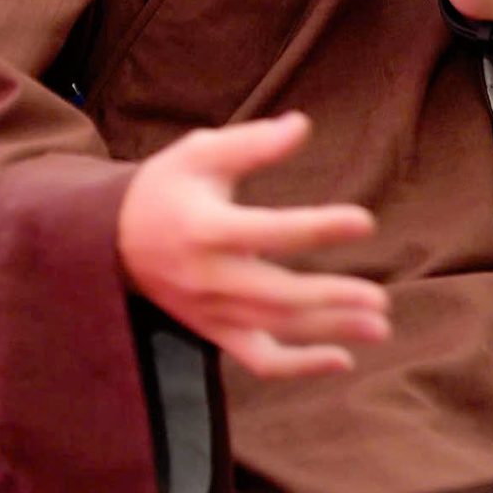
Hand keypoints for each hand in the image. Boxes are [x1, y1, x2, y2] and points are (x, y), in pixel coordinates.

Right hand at [116, 112, 389, 377]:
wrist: (112, 240)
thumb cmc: (166, 187)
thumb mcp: (200, 153)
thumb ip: (252, 143)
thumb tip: (302, 126)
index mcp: (206, 228)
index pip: (270, 232)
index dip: (318, 228)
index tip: (364, 222)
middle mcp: (209, 277)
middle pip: (278, 296)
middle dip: (332, 299)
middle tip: (380, 299)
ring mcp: (211, 311)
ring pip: (276, 330)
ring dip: (330, 331)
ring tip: (378, 324)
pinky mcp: (213, 331)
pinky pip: (258, 360)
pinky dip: (299, 366)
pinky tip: (341, 359)